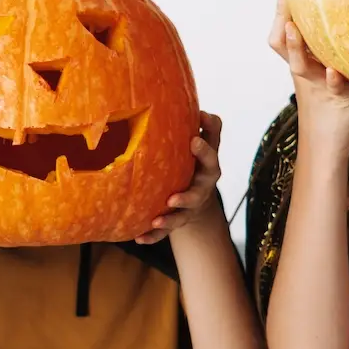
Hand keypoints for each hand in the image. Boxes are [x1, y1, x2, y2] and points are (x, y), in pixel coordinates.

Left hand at [136, 112, 224, 243]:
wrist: (200, 193)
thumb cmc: (198, 160)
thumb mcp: (207, 142)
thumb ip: (208, 127)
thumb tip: (201, 110)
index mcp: (208, 168)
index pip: (210, 158)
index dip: (204, 150)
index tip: (193, 140)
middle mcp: (201, 189)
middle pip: (197, 195)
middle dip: (186, 197)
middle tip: (173, 198)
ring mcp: (189, 207)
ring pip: (181, 216)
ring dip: (169, 220)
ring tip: (155, 221)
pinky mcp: (177, 220)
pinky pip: (165, 232)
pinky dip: (153, 236)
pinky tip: (138, 238)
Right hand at [270, 0, 348, 154]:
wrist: (326, 149)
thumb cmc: (333, 111)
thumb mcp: (333, 79)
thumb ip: (340, 58)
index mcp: (303, 66)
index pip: (284, 37)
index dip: (281, 13)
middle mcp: (305, 73)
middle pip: (284, 43)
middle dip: (282, 17)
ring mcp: (318, 86)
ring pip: (300, 63)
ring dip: (296, 46)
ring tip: (294, 28)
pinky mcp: (337, 99)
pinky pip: (333, 87)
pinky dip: (333, 78)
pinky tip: (334, 71)